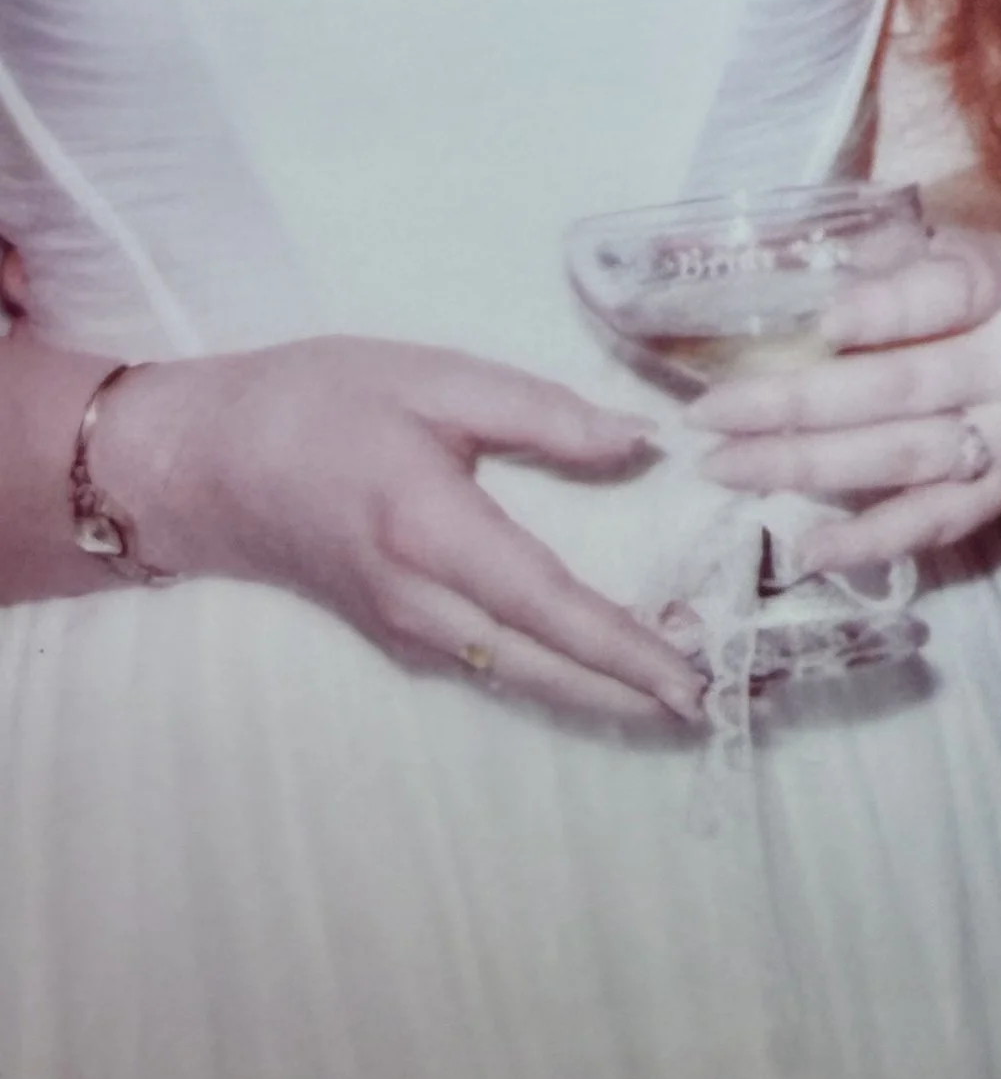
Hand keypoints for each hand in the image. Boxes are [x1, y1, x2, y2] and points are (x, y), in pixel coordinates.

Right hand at [90, 338, 705, 727]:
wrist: (203, 461)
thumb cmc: (317, 403)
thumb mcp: (435, 379)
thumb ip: (544, 413)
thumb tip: (642, 443)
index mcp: (433, 532)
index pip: (550, 606)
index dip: (626, 647)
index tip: (693, 674)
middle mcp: (422, 602)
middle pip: (544, 668)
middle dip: (633, 693)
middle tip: (718, 699)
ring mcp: (406, 631)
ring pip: (521, 679)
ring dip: (602, 691)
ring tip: (684, 689)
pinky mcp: (399, 636)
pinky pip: (494, 667)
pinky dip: (559, 675)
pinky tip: (609, 665)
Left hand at [683, 222, 1000, 570]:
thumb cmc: (942, 258)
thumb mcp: (911, 228)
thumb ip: (846, 249)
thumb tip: (720, 267)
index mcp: (999, 280)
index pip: (945, 296)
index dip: (887, 313)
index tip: (823, 326)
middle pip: (903, 386)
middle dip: (798, 404)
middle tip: (709, 413)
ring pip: (906, 456)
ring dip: (809, 466)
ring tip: (726, 466)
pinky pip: (934, 522)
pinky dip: (870, 541)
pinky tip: (807, 547)